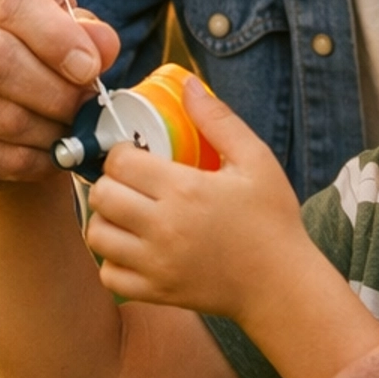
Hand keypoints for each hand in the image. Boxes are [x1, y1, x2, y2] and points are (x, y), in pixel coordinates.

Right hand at [0, 0, 120, 186]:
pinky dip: (31, 163)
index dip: (56, 39)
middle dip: (54, 92)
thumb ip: (85, 28)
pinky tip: (53, 153)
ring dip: (48, 132)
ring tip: (75, 130)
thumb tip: (103, 47)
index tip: (90, 68)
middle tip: (87, 106)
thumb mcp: (61, 14)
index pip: (12, 4)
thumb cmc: (31, 33)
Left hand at [85, 80, 303, 319]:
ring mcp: (156, 264)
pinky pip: (108, 274)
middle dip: (110, 181)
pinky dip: (112, 259)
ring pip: (97, 234)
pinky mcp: (156, 292)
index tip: (137, 154)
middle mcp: (163, 228)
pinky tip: (132, 245)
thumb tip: (187, 85)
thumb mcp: (256, 159)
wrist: (281, 285)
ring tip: (128, 211)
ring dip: (106, 218)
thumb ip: (218, 120)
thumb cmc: (272, 220)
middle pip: (102, 195)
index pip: (120, 162)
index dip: (122, 152)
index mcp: (185, 189)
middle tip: (130, 181)